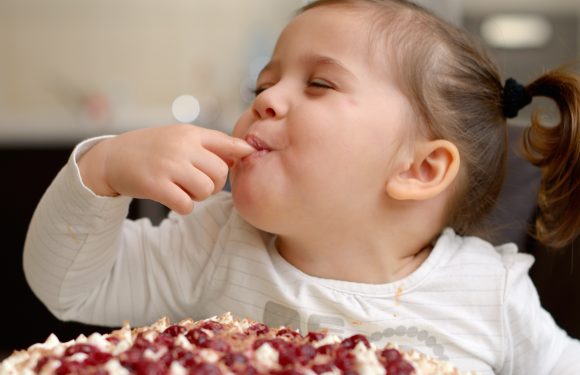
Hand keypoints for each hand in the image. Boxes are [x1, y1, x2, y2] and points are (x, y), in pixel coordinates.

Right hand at [78, 124, 254, 213]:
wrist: (112, 158)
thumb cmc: (153, 149)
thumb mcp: (180, 137)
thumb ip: (210, 144)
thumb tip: (244, 153)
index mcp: (190, 133)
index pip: (227, 142)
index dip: (242, 152)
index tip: (249, 156)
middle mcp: (181, 146)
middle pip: (220, 173)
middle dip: (213, 184)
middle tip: (197, 183)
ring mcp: (168, 165)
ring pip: (206, 190)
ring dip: (198, 196)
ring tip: (183, 189)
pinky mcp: (155, 185)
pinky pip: (187, 204)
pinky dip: (184, 206)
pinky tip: (172, 198)